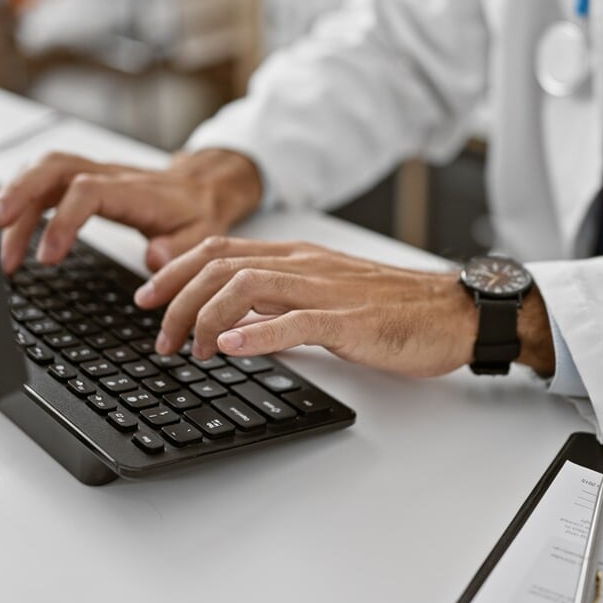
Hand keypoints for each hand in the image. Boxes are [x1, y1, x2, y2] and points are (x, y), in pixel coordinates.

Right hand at [0, 149, 262, 273]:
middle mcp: (110, 175)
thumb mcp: (202, 236)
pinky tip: (10, 224)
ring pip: (44, 169)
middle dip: (20, 194)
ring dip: (15, 197)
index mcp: (135, 191)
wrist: (202, 187)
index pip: (87, 191)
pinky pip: (46, 176)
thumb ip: (181, 250)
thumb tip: (155, 258)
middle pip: (54, 168)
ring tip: (0, 241)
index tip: (47, 258)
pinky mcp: (84, 179)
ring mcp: (94, 173)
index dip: (62, 222)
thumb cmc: (197, 213)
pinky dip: (22, 194)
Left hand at [133, 237, 556, 377]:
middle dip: (176, 300)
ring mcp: (326, 290)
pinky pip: (294, 321)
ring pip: (246, 288)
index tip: (147, 300)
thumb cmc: (395, 309)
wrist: (455, 312)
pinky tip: (230, 349)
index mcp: (298, 257)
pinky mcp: (349, 321)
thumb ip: (281, 301)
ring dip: (205, 319)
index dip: (174, 272)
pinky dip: (256, 335)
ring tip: (189, 350)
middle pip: (220, 266)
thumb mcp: (327, 296)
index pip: (219, 251)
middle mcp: (305, 265)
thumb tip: (232, 320)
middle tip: (158, 337)